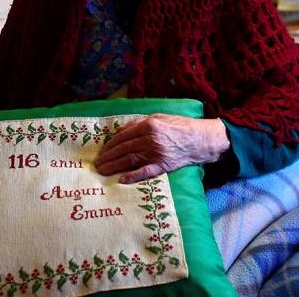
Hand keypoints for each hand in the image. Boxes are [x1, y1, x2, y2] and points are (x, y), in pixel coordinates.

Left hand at [95, 114, 228, 183]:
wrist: (200, 139)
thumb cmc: (180, 126)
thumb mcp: (159, 117)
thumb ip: (139, 123)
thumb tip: (121, 130)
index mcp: (148, 125)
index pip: (123, 136)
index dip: (110, 145)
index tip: (102, 151)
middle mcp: (150, 139)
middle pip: (124, 149)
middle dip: (108, 157)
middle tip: (97, 163)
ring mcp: (157, 153)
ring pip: (130, 160)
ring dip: (114, 166)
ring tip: (103, 171)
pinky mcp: (163, 165)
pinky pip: (145, 172)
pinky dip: (132, 176)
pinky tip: (121, 180)